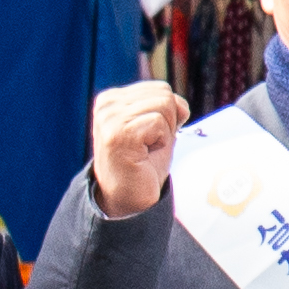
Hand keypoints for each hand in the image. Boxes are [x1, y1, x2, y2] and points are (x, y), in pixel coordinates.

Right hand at [84, 77, 187, 218]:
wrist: (129, 200)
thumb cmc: (144, 165)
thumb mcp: (158, 128)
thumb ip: (167, 107)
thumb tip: (181, 105)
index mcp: (112, 99)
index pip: (160, 88)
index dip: (168, 115)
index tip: (149, 137)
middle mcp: (107, 105)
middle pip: (164, 94)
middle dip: (168, 122)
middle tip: (149, 146)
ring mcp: (110, 118)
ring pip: (164, 105)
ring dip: (165, 132)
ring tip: (146, 149)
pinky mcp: (119, 133)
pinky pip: (159, 122)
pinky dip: (161, 141)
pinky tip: (144, 155)